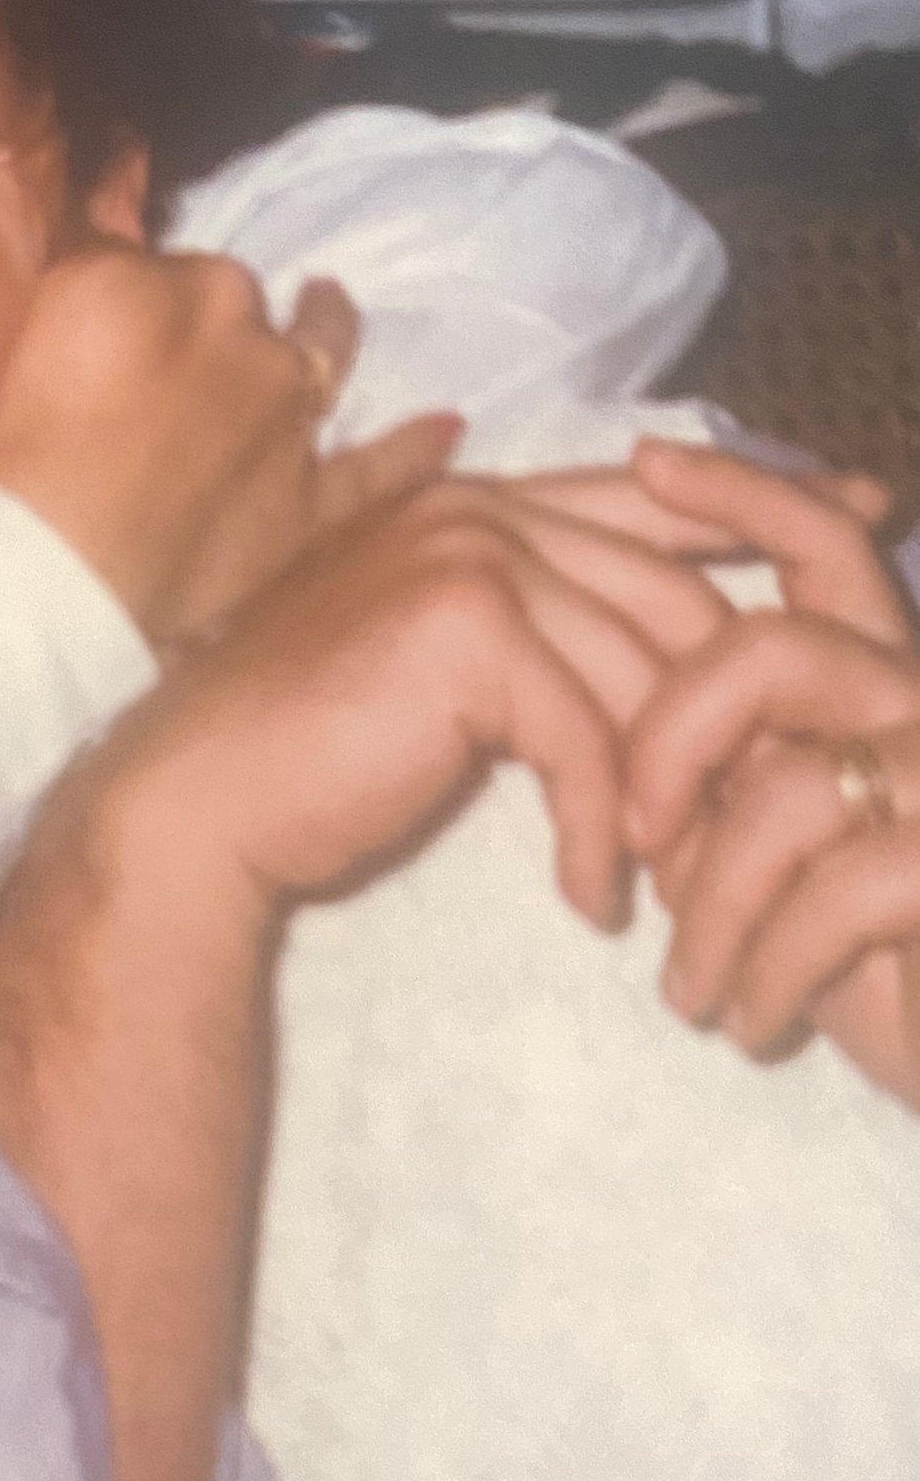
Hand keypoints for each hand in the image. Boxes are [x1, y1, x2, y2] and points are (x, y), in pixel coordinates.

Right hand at [0, 248, 459, 647]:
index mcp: (165, 281)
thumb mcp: (38, 313)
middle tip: (177, 355)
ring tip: (327, 305)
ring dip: (324, 327)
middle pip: (239, 303)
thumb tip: (118, 197)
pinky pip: (377, 472)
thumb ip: (88, 255)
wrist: (54, 565)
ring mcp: (285, 420)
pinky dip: (412, 448)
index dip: (141, 294)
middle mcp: (239, 333)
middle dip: (217, 319)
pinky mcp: (306, 506)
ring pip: (319, 355)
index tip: (118, 323)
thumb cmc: (14, 444)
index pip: (162, 264)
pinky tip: (448, 426)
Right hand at [87, 471, 742, 933]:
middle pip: (676, 598)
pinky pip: (588, 741)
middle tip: (758, 816)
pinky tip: (590, 901)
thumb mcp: (430, 658)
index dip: (767, 512)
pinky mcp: (467, 632)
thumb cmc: (301, 750)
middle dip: (732, 714)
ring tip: (678, 884)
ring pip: (644, 677)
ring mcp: (472, 558)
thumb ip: (519, 613)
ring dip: (669, 797)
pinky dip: (599, 836)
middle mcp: (481, 507)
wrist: (195, 802)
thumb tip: (617, 621)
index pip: (657, 499)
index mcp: (477, 498)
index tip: (867, 524)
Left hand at [619, 440, 919, 1103]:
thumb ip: (710, 774)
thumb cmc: (863, 972)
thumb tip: (592, 730)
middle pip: (769, 653)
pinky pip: (835, 894)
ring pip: (785, 794)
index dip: (739, 492)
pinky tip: (748, 1021)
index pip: (821, 547)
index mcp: (888, 685)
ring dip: (713, 912)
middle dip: (667, 746)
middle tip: (631, 838)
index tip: (647, 459)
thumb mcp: (765, 859)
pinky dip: (762, 971)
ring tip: (694, 990)